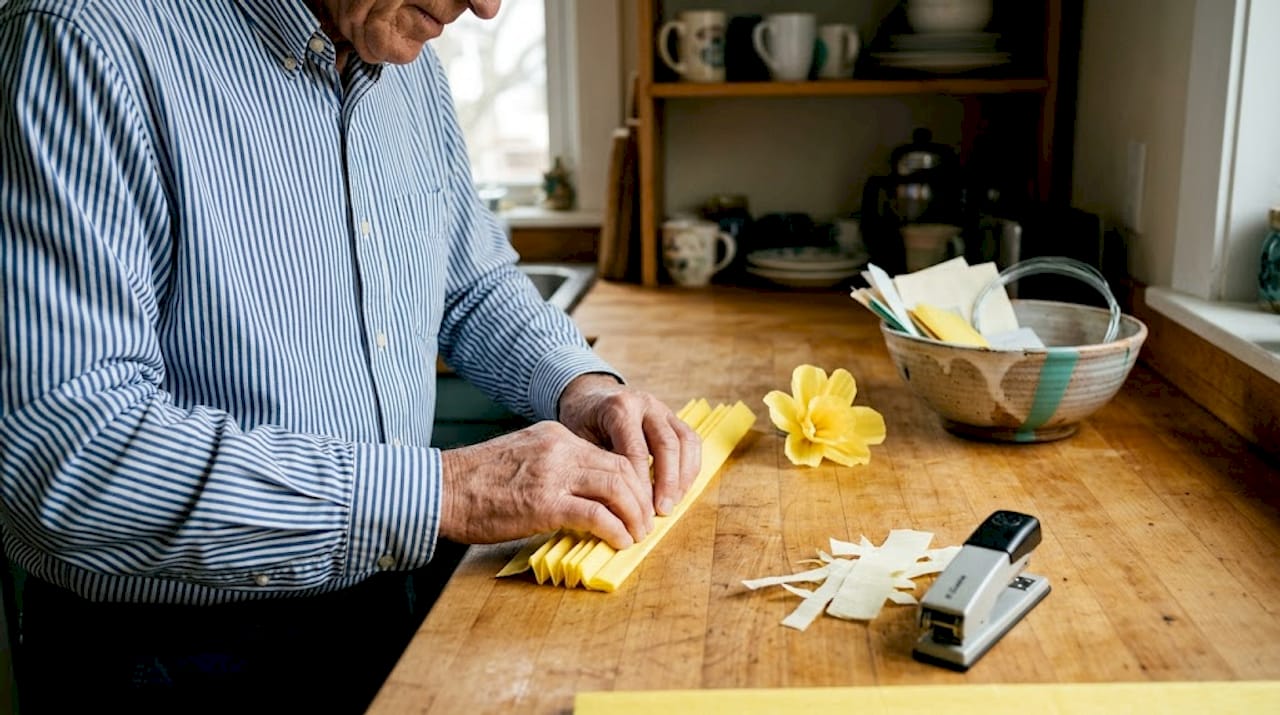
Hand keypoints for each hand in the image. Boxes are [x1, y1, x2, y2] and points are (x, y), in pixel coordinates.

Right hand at [439, 421, 652, 548]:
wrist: (440, 489)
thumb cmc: (474, 482)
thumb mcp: (521, 458)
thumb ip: (553, 468)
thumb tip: (582, 496)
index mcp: (555, 435)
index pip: (608, 454)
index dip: (631, 480)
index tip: (637, 501)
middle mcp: (560, 449)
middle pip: (621, 468)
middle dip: (640, 498)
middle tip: (645, 521)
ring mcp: (554, 475)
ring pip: (617, 488)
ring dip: (634, 515)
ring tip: (637, 534)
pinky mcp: (545, 504)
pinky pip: (596, 515)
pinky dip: (615, 530)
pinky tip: (619, 542)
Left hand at [556, 374, 700, 518]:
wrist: (588, 396)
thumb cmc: (582, 422)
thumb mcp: (580, 441)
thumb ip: (601, 465)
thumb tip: (616, 503)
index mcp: (619, 408)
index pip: (636, 451)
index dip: (641, 484)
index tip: (639, 510)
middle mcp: (645, 404)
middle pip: (667, 445)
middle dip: (667, 482)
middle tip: (662, 511)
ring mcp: (662, 409)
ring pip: (685, 441)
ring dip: (682, 477)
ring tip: (673, 503)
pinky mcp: (673, 417)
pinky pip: (691, 440)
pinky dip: (690, 466)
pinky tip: (680, 489)